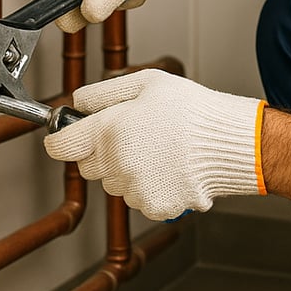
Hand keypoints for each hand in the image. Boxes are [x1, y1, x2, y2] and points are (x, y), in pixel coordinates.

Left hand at [44, 69, 266, 219]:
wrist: (229, 141)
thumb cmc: (191, 108)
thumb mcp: (147, 82)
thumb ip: (103, 92)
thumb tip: (76, 103)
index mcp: (110, 131)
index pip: (61, 146)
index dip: (61, 138)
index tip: (65, 135)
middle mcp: (117, 164)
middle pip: (87, 166)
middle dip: (101, 151)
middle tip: (132, 134)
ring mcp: (135, 190)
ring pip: (114, 183)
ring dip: (126, 169)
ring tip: (159, 148)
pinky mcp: (153, 207)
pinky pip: (138, 198)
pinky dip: (149, 185)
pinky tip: (170, 167)